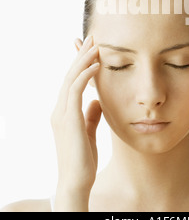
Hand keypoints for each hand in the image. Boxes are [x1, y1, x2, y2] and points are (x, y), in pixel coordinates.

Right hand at [51, 35, 101, 210]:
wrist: (76, 181)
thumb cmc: (83, 159)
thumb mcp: (88, 131)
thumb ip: (91, 115)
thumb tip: (97, 100)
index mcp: (64, 111)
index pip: (71, 81)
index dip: (80, 64)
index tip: (92, 49)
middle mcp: (60, 109)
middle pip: (69, 75)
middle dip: (81, 55)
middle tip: (93, 38)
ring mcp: (62, 113)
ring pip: (71, 78)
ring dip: (84, 60)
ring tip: (97, 45)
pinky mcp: (68, 119)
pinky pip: (75, 90)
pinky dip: (85, 75)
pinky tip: (96, 65)